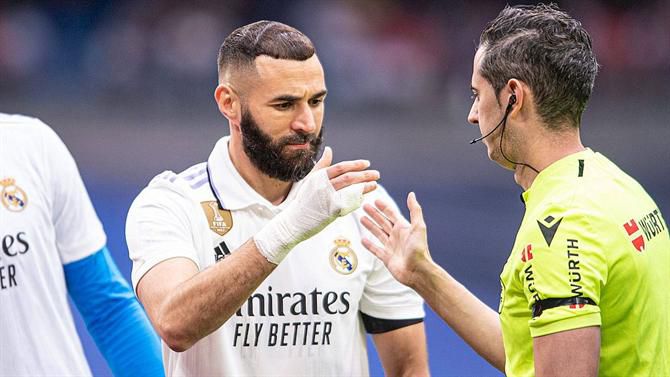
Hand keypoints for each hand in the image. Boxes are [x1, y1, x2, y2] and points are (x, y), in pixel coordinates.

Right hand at [254, 146, 379, 263]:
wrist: (293, 222)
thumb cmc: (300, 201)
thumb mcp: (308, 180)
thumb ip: (321, 165)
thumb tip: (330, 150)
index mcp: (318, 177)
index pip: (341, 167)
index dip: (355, 164)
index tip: (366, 163)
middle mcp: (323, 186)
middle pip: (349, 177)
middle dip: (365, 175)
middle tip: (376, 174)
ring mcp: (328, 198)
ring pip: (351, 189)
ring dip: (365, 186)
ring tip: (375, 184)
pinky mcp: (332, 211)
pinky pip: (349, 203)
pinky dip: (358, 199)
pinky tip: (364, 197)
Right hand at [360, 192, 432, 287]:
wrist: (417, 271)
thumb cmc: (419, 249)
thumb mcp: (418, 226)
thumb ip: (414, 210)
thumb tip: (411, 194)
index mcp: (403, 228)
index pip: (391, 214)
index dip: (384, 207)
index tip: (375, 200)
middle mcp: (396, 236)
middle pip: (383, 222)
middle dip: (374, 214)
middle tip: (364, 206)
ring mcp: (391, 247)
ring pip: (378, 234)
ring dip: (370, 226)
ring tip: (361, 218)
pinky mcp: (386, 258)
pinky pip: (375, 249)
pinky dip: (369, 244)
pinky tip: (362, 239)